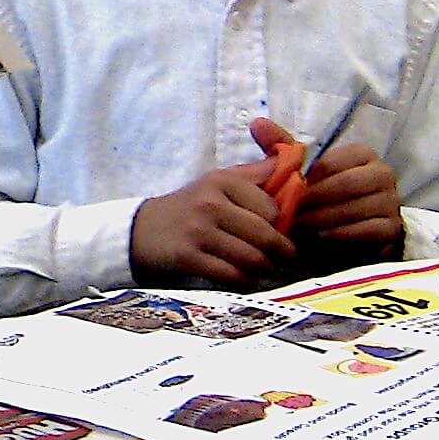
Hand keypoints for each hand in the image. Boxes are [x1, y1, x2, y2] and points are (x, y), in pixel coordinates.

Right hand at [130, 164, 294, 283]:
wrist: (142, 229)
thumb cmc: (189, 206)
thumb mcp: (218, 181)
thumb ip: (256, 174)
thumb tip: (296, 158)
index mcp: (223, 181)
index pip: (272, 207)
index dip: (284, 223)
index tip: (286, 232)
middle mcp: (211, 203)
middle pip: (265, 234)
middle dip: (282, 251)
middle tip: (286, 258)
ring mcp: (198, 231)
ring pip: (251, 258)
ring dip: (266, 269)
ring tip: (268, 269)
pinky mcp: (189, 257)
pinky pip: (231, 275)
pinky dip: (246, 281)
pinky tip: (247, 278)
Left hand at [294, 141, 403, 247]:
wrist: (352, 232)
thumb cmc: (326, 196)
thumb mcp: (308, 172)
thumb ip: (285, 147)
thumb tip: (261, 125)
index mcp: (363, 154)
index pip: (330, 162)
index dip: (305, 177)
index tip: (285, 189)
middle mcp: (382, 174)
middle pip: (345, 184)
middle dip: (313, 198)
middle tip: (290, 210)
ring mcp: (390, 202)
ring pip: (353, 208)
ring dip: (321, 218)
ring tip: (298, 224)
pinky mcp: (391, 228)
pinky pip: (364, 231)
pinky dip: (337, 234)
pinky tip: (319, 237)